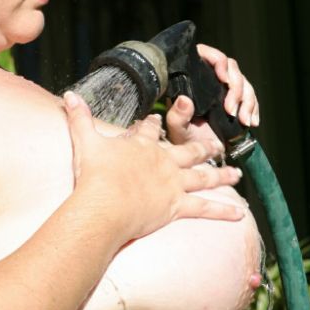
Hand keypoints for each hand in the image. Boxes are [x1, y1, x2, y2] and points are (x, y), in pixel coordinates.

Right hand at [63, 92, 244, 243]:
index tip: (159, 119)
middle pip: (189, 151)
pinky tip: (241, 213)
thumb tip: (68, 96)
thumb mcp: (86, 141)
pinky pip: (206, 208)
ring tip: (237, 175)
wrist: (104, 204)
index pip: (151, 129)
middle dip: (203, 147)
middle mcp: (163, 161)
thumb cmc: (95, 174)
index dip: (155, 123)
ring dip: (222, 175)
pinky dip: (223, 211)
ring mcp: (173, 183)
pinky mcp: (177, 205)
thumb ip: (80, 118)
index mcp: (142, 145)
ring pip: (204, 177)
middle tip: (216, 145)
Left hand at [166, 43, 258, 145]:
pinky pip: (251, 97)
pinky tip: (251, 122)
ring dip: (247, 101)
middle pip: (231, 68)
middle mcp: (210, 79)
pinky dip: (254, 109)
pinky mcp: (237, 100)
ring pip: (244, 82)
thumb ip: (177, 117)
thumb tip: (184, 100)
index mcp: (192, 79)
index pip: (205, 55)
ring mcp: (225, 88)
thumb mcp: (177, 130)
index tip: (223, 78)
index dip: (218, 60)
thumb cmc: (185, 139)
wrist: (201, 154)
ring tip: (243, 120)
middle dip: (236, 89)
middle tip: (231, 110)